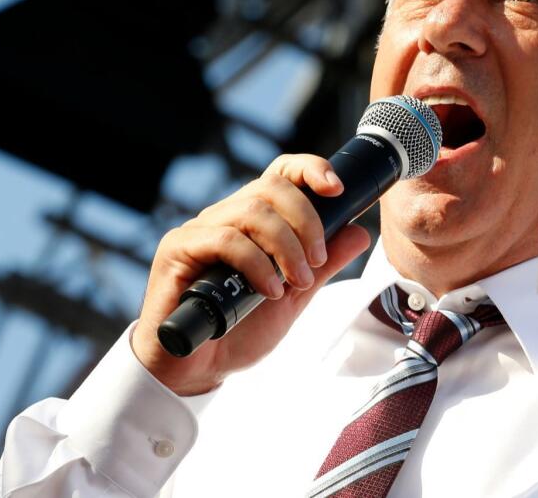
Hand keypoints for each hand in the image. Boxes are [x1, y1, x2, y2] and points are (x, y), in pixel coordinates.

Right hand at [131, 155, 371, 394]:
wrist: (198, 368)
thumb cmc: (239, 329)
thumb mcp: (294, 295)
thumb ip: (323, 265)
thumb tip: (360, 233)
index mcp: (252, 220)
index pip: (280, 173)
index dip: (309, 169)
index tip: (337, 189)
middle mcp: (225, 216)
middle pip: (271, 187)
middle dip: (306, 220)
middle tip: (318, 261)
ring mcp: (199, 229)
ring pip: (251, 210)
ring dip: (286, 246)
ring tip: (297, 282)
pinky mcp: (177, 248)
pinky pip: (224, 239)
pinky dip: (256, 263)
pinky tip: (270, 291)